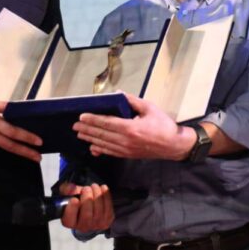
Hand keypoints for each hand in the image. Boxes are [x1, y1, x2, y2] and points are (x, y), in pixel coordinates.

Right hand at [59, 182, 113, 232]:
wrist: (90, 204)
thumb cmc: (78, 198)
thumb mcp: (69, 193)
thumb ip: (67, 190)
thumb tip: (71, 188)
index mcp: (70, 222)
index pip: (69, 220)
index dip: (72, 210)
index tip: (74, 199)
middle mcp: (82, 227)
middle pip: (86, 216)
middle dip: (87, 199)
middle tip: (86, 188)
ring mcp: (96, 225)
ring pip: (98, 212)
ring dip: (97, 195)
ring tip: (94, 186)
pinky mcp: (107, 221)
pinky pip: (108, 209)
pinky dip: (106, 197)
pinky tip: (103, 188)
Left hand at [73, 93, 194, 159]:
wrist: (174, 145)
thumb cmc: (163, 124)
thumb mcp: (149, 108)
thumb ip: (133, 101)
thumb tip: (118, 94)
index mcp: (131, 128)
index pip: (107, 123)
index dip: (93, 120)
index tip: (81, 116)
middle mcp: (126, 141)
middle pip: (102, 134)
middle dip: (87, 129)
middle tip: (74, 125)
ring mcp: (126, 150)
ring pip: (104, 144)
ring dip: (90, 139)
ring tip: (79, 134)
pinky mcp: (128, 155)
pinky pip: (110, 152)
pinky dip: (100, 150)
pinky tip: (92, 147)